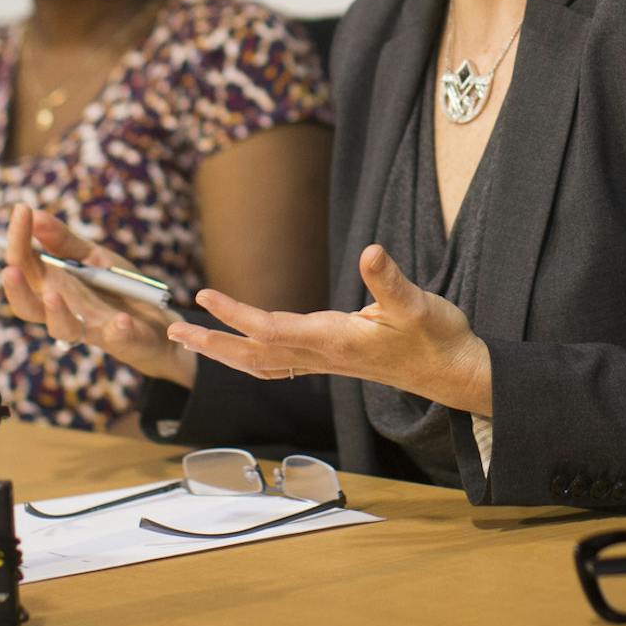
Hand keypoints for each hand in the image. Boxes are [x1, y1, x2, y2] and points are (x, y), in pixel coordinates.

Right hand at [0, 205, 193, 389]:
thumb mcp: (93, 257)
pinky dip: (118, 330)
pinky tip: (122, 320)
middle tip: (10, 269)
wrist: (157, 319)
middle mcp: (65, 310)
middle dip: (17, 290)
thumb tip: (35, 214)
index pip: (25, 266)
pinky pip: (117, 338)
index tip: (22, 210)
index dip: (18, 240)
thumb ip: (64, 241)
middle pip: (29, 307)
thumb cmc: (117, 288)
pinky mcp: (121, 339)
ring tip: (52, 295)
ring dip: (56, 313)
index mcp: (54, 286)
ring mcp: (91, 327)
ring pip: (62, 330)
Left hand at [166, 245, 492, 416]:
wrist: (453, 373)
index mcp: (334, 341)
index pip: (270, 328)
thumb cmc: (436, 338)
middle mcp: (322, 355)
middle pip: (253, 354)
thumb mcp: (417, 303)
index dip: (235, 313)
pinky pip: (278, 363)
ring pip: (262, 363)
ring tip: (192, 342)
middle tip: (172, 330)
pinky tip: (242, 350)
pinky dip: (251, 356)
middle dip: (212, 343)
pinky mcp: (332, 360)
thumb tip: (370, 252)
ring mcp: (325, 362)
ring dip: (224, 353)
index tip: (203, 296)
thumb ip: (390, 281)